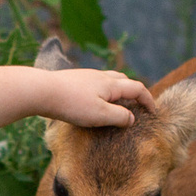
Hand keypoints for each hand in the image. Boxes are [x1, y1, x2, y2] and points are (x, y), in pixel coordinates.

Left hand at [33, 65, 154, 127]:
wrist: (41, 91)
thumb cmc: (71, 104)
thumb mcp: (100, 115)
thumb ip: (119, 117)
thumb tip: (131, 118)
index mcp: (111, 84)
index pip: (137, 89)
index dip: (148, 100)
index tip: (153, 112)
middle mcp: (101, 76)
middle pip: (124, 80)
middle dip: (134, 92)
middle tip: (138, 105)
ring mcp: (87, 77)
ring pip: (109, 81)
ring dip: (118, 91)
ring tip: (117, 104)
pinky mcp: (74, 80)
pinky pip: (95, 84)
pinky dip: (103, 92)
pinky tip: (95, 102)